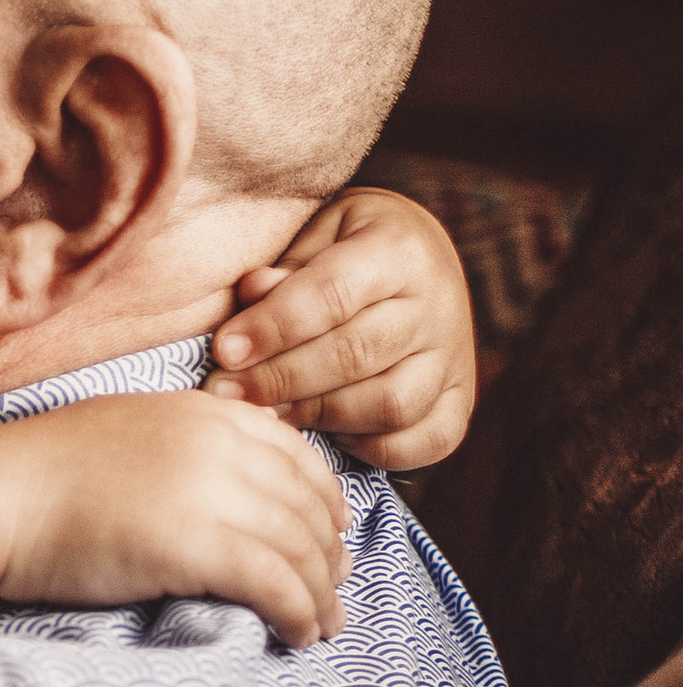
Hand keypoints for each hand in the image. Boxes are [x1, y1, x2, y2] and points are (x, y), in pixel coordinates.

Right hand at [0, 393, 349, 645]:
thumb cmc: (35, 477)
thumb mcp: (122, 433)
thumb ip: (180, 447)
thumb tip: (214, 490)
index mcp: (202, 412)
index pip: (294, 452)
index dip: (323, 498)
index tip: (330, 532)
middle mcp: (218, 444)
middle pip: (305, 503)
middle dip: (329, 552)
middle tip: (336, 588)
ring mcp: (209, 491)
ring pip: (300, 547)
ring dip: (322, 592)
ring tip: (324, 625)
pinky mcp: (196, 545)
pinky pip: (276, 583)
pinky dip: (300, 612)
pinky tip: (300, 634)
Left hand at [203, 186, 476, 474]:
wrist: (417, 261)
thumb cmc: (344, 249)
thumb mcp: (314, 237)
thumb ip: (283, 270)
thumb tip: (251, 296)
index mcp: (400, 248)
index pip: (333, 294)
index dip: (274, 327)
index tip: (224, 351)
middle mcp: (438, 302)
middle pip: (357, 355)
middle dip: (281, 379)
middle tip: (227, 392)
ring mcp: (455, 356)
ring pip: (390, 404)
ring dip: (319, 416)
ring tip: (268, 413)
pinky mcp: (461, 400)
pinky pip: (422, 442)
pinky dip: (371, 449)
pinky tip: (327, 433)